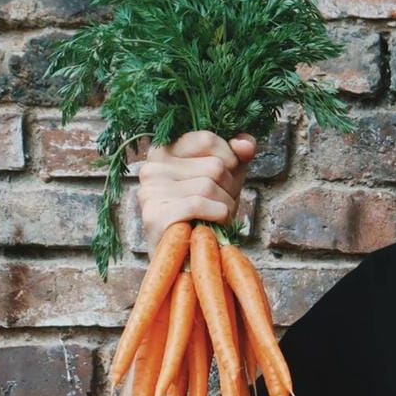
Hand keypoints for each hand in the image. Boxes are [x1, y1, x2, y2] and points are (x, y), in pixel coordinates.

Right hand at [135, 131, 256, 249]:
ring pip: (209, 185)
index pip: (207, 138)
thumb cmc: (207, 212)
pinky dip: (216, 217)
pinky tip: (210, 226)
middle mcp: (151, 166)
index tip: (227, 177)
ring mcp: (150, 190)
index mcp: (165, 150)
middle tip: (220, 204)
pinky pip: (199, 204)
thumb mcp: (227, 177)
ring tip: (214, 217)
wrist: (188, 257)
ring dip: (225, 206)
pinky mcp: (153, 214)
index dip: (230, 158)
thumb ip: (238, 155)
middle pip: (214, 165)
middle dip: (229, 188)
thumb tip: (245, 145)